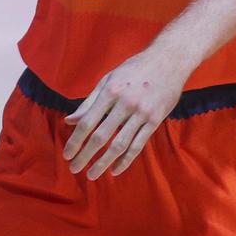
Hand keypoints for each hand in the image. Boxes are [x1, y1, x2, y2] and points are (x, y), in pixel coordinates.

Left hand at [61, 44, 189, 177]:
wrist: (169, 60)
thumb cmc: (134, 69)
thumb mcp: (109, 79)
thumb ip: (89, 102)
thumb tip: (69, 121)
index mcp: (110, 91)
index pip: (87, 122)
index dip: (75, 140)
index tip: (67, 154)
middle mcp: (125, 103)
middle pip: (101, 136)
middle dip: (85, 155)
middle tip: (74, 168)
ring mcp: (142, 113)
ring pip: (119, 145)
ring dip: (104, 162)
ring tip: (92, 174)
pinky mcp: (155, 120)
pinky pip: (138, 145)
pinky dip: (126, 160)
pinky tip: (115, 170)